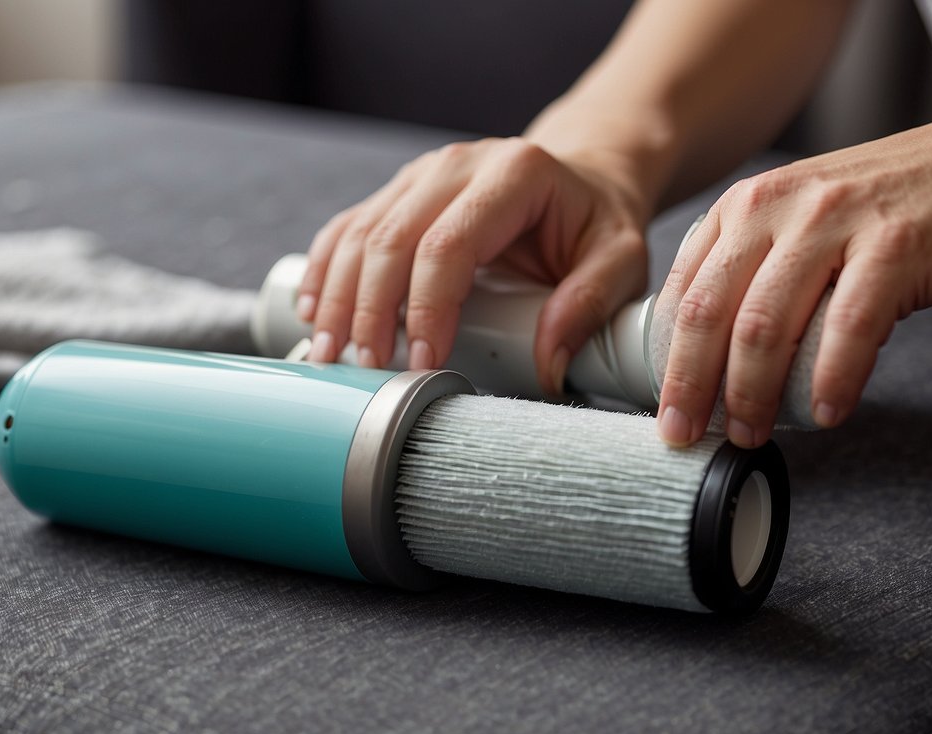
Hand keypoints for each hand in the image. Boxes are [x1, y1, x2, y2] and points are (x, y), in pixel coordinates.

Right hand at [297, 137, 651, 393]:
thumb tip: (546, 366)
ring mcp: (419, 176)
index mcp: (512, 174)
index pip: (450, 244)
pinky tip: (311, 312)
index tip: (420, 363)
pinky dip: (322, 271)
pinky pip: (346, 229)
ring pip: (358, 234)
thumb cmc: (595, 227)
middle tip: (365, 369)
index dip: (426, 307)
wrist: (580, 182)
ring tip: (327, 354)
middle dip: (369, 311)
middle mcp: (456, 165)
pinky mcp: (397, 194)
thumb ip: (589, 306)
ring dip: (335, 298)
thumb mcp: (620, 262)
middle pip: (391, 239)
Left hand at [656, 96, 931, 447]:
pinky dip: (831, 380)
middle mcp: (778, 205)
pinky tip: (824, 414)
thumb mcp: (800, 222)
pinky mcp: (895, 245)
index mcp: (745, 205)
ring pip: (765, 325)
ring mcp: (835, 221)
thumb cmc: (892, 208)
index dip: (667, 360)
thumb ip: (753, 271)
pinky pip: (847, 328)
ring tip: (751, 433)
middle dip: (693, 386)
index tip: (666, 409)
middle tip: (688, 434)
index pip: (683, 292)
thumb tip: (707, 356)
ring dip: (752, 393)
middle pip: (710, 313)